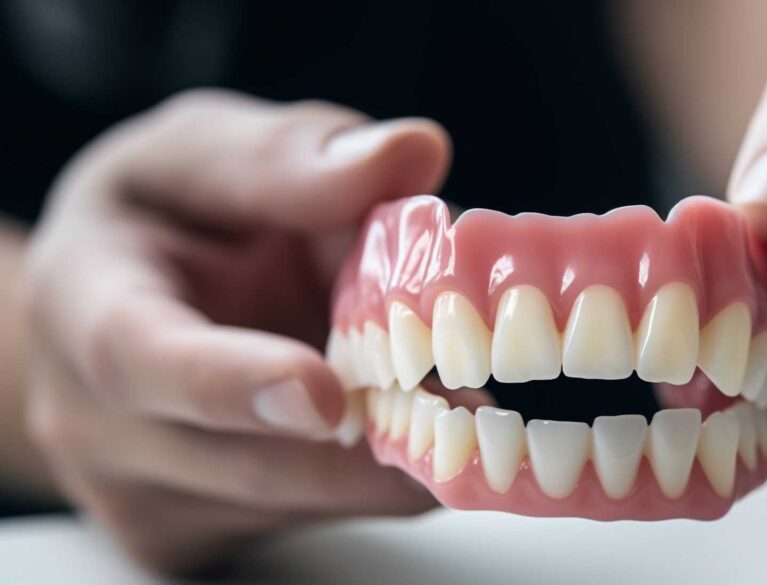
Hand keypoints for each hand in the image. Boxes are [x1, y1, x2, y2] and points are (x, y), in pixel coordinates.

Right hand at [22, 90, 448, 573]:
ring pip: (294, 503)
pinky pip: (302, 520)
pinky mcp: (190, 535)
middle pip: (242, 461)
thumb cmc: (160, 220)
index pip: (139, 359)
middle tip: (469, 404)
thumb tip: (415, 154)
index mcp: (84, 302)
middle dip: (369, 438)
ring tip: (450, 401)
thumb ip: (294, 158)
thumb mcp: (205, 155)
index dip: (232, 381)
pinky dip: (368, 478)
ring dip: (385, 458)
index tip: (326, 394)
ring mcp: (143, 494)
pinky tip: (398, 424)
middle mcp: (96, 421)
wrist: (110, 310)